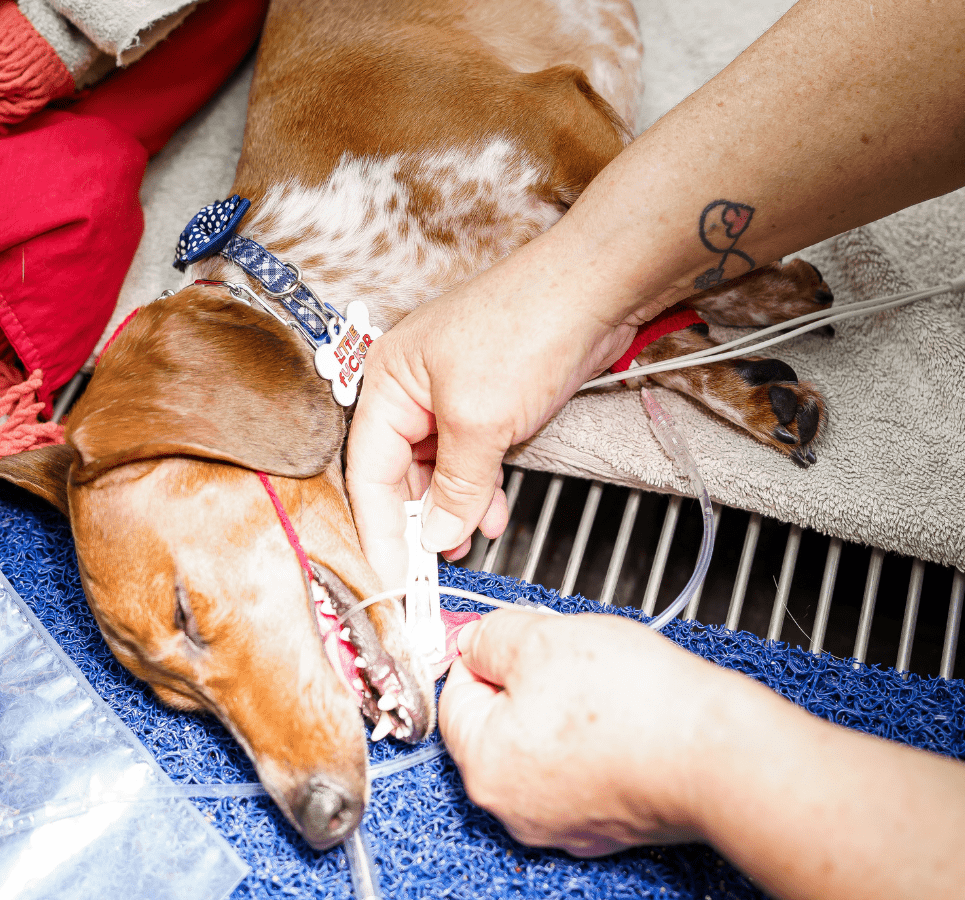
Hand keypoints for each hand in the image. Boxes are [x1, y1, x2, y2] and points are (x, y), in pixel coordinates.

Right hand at [345, 228, 641, 581]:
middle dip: (420, 520)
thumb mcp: (482, 419)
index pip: (368, 469)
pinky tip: (492, 513)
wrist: (596, 290)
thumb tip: (438, 534)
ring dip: (454, 508)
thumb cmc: (528, 326)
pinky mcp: (490, 399)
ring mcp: (452, 392)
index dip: (378, 528)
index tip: (390, 575)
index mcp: (389, 380)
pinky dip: (480, 486)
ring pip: (439, 467)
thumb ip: (458, 484)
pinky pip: (471, 455)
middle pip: (400, 470)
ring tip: (468, 544)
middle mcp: (413, 387)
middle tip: (431, 569)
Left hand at [438, 609, 753, 855]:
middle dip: (528, 682)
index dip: (486, 654)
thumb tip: (475, 638)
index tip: (513, 636)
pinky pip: (581, 769)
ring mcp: (562, 821)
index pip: (456, 695)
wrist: (715, 751)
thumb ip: (493, 634)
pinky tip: (623, 717)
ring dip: (563, 711)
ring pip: (542, 745)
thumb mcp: (542, 638)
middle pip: (499, 724)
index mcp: (485, 765)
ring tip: (604, 685)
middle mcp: (514, 806)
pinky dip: (596, 741)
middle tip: (567, 657)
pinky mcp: (605, 823)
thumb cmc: (634, 703)